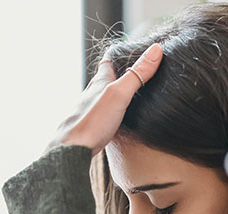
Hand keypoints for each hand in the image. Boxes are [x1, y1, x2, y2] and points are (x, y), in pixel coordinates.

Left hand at [46, 43, 163, 156]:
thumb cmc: (92, 122)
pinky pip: (105, 113)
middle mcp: (93, 93)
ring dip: (117, 93)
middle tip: (138, 72)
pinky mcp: (92, 126)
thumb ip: (137, 74)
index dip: (121, 53)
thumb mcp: (119, 94)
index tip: (134, 50)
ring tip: (133, 94)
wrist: (71, 150)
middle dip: (121, 73)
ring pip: (105, 96)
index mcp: (99, 82)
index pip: (109, 60)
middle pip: (107, 78)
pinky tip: (119, 118)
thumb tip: (156, 50)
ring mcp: (91, 110)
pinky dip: (114, 110)